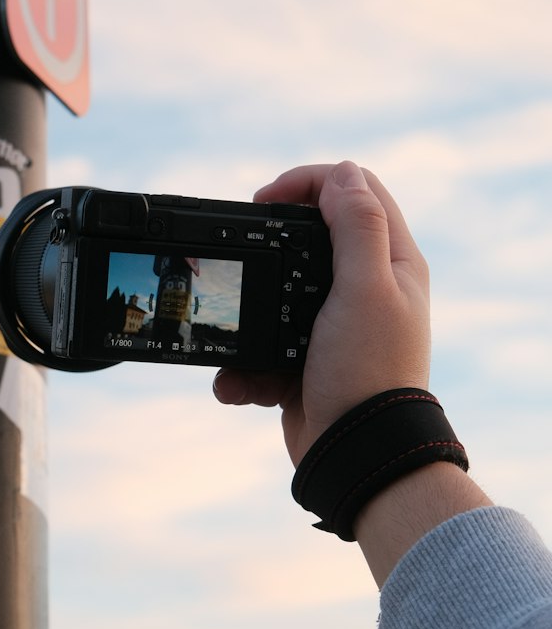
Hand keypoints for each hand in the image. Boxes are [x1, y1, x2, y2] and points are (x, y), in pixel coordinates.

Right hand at [212, 161, 430, 466]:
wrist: (354, 455)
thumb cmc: (368, 371)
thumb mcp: (365, 289)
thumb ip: (357, 226)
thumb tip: (344, 173)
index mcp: (392, 263)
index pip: (356, 190)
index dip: (310, 182)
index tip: (265, 198)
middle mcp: (367, 289)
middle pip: (310, 237)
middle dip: (268, 245)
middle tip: (242, 251)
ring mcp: (334, 326)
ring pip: (276, 294)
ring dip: (249, 317)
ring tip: (237, 337)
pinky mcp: (305, 361)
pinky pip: (262, 348)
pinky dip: (245, 366)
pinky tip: (242, 384)